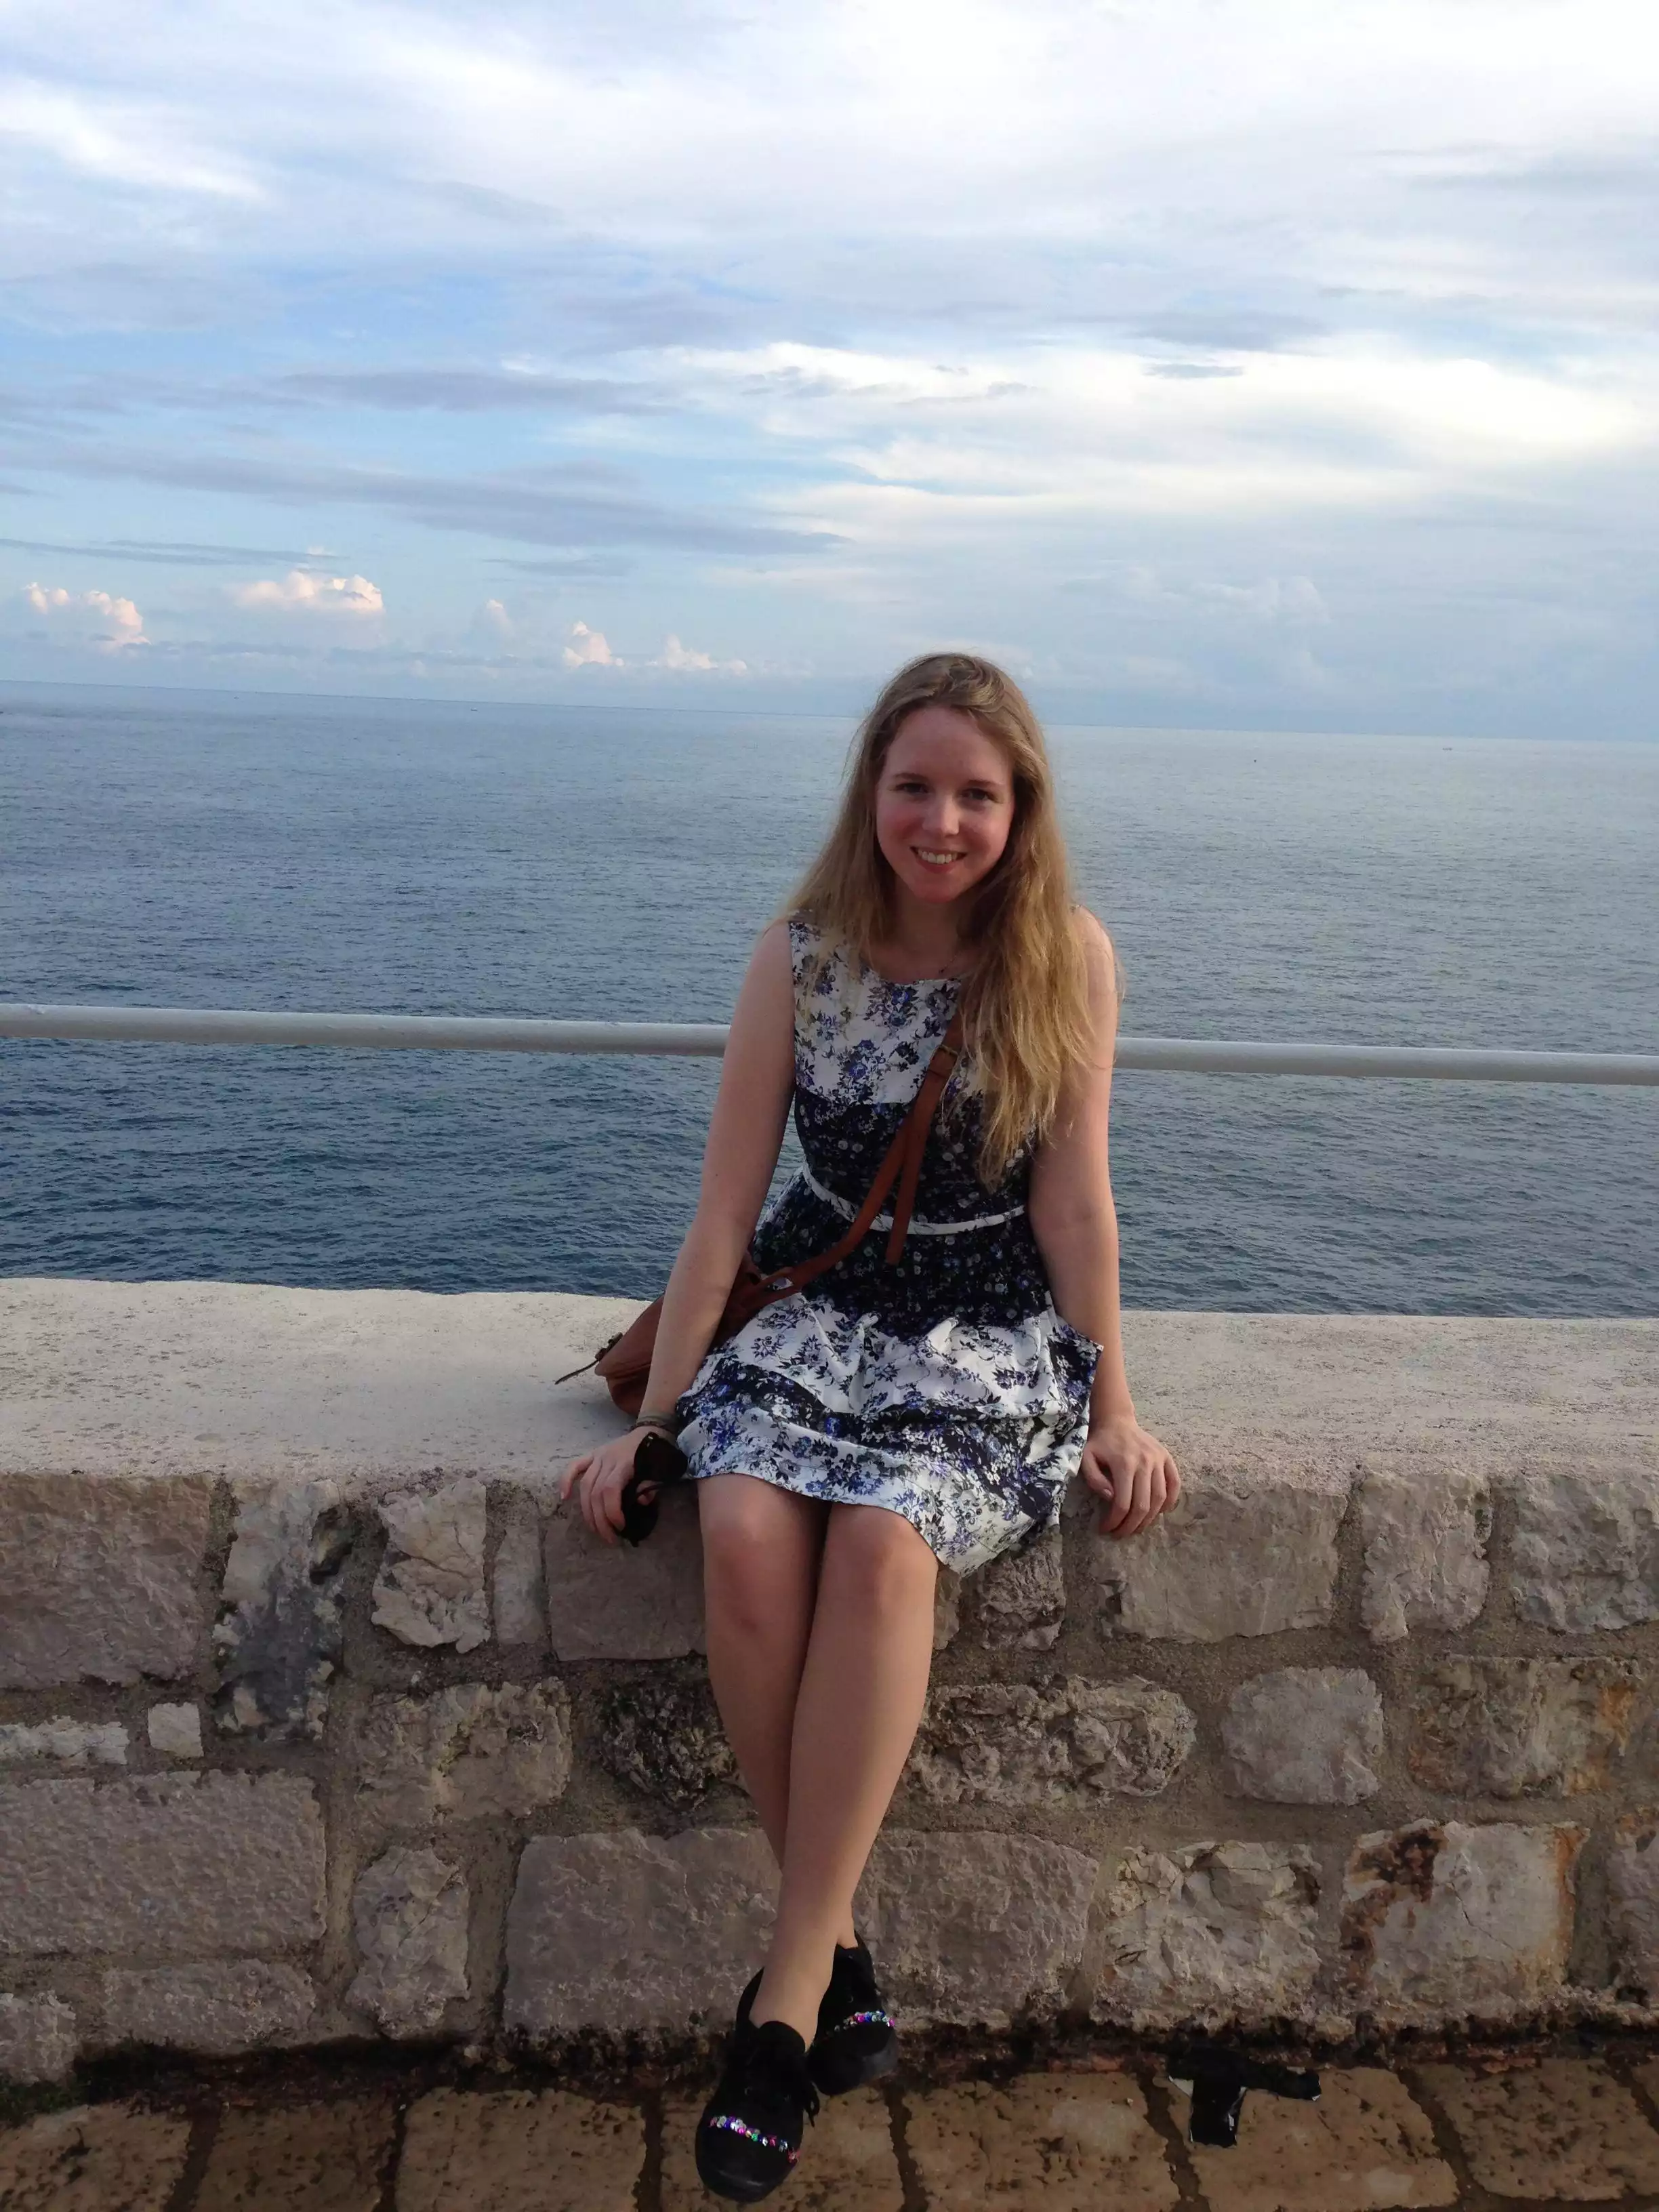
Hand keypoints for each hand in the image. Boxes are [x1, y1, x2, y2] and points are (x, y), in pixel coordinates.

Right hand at [560, 1428, 654, 1546]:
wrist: (651, 1429)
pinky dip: (566, 1481)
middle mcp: (608, 1459)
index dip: (612, 1511)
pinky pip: (575, 1466)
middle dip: (600, 1519)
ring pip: (585, 1486)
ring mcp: (598, 1456)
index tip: (620, 1527)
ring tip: (595, 1529)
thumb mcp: (661, 1469)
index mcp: (625, 1462)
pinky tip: (563, 1498)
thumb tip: (641, 1501)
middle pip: (596, 1492)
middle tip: (609, 1538)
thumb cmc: (657, 1452)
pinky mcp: (592, 1454)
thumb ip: (650, 1485)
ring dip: (587, 1511)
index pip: (611, 1490)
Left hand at [1079, 1414, 1179, 1538]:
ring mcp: (1159, 1460)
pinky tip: (1159, 1511)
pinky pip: (1175, 1484)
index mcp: (1124, 1464)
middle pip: (1143, 1505)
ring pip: (1160, 1498)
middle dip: (1131, 1526)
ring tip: (1137, 1527)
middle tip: (1121, 1534)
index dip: (1115, 1521)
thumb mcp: (1086, 1458)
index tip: (1106, 1529)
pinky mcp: (1167, 1458)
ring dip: (1149, 1519)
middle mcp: (1145, 1462)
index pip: (1123, 1503)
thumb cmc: (1100, 1442)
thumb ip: (1094, 1479)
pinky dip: (1170, 1501)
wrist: (1116, 1420)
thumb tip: (1110, 1498)